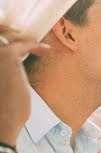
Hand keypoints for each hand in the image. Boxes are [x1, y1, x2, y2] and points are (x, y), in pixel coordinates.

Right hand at [0, 25, 49, 143]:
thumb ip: (2, 70)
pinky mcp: (8, 55)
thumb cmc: (0, 110)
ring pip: (8, 36)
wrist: (1, 120)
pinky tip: (45, 50)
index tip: (11, 40)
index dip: (1, 38)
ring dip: (22, 38)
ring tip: (35, 44)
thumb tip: (12, 62)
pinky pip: (24, 45)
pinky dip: (36, 46)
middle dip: (7, 31)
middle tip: (21, 36)